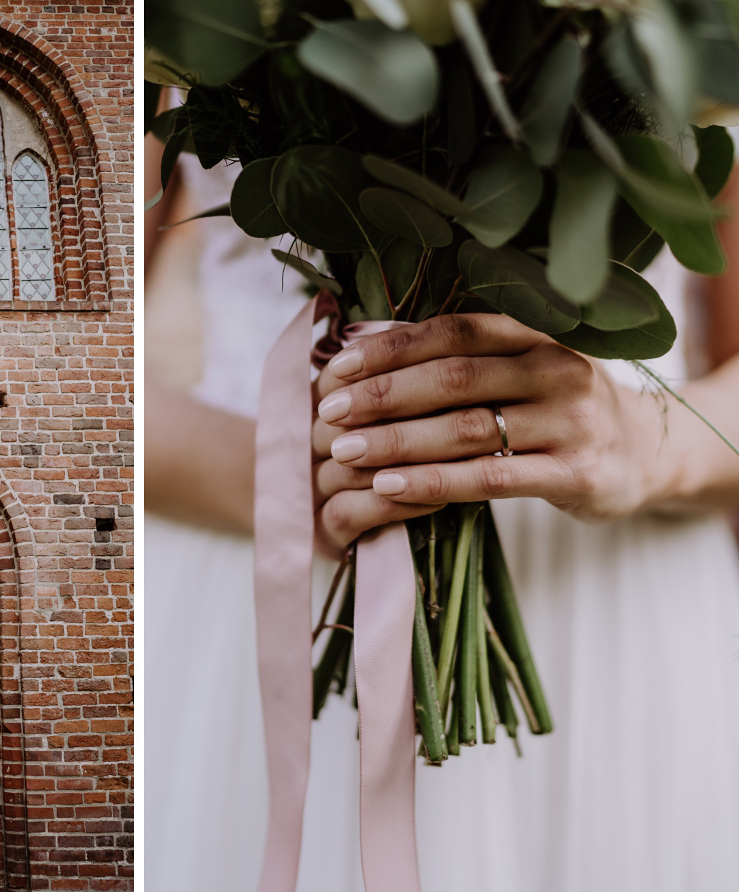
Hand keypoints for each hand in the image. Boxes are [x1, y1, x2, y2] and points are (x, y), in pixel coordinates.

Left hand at [314, 313, 675, 534]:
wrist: (643, 455)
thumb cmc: (553, 407)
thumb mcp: (517, 368)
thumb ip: (454, 357)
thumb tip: (358, 341)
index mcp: (535, 332)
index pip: (452, 331)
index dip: (390, 348)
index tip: (337, 368)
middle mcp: (557, 368)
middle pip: (454, 378)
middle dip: (383, 396)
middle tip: (329, 414)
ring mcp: (571, 421)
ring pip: (467, 429)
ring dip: (398, 441)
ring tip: (345, 452)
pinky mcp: (577, 473)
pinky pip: (492, 478)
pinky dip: (435, 482)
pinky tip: (390, 486)